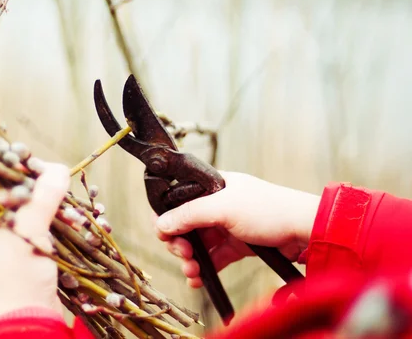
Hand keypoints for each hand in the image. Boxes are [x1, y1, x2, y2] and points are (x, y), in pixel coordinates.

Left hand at [0, 162, 69, 320]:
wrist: (30, 319)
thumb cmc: (18, 277)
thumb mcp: (30, 232)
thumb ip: (43, 197)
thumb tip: (58, 169)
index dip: (13, 168)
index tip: (36, 163)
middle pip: (12, 192)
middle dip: (40, 188)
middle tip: (59, 182)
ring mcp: (4, 239)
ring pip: (29, 207)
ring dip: (52, 205)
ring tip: (72, 211)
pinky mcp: (23, 249)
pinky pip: (38, 224)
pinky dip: (55, 220)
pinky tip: (73, 220)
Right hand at [154, 171, 319, 287]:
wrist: (305, 230)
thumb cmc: (269, 208)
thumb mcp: (223, 208)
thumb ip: (189, 214)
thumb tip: (160, 223)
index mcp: (212, 185)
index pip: (178, 198)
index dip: (166, 216)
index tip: (164, 233)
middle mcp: (217, 203)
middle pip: (185, 224)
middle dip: (179, 242)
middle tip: (183, 255)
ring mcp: (227, 225)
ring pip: (198, 244)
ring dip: (190, 259)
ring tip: (192, 271)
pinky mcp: (237, 244)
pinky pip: (213, 257)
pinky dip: (204, 268)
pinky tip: (198, 279)